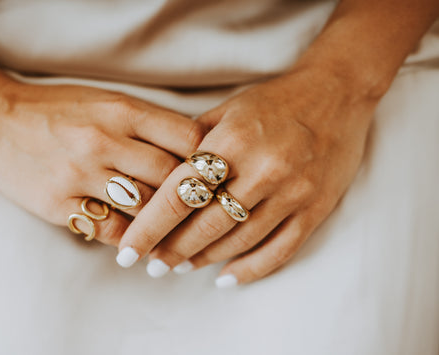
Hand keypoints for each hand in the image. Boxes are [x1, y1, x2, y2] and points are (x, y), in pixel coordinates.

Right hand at [0, 80, 204, 245]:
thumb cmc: (59, 108)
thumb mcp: (107, 101)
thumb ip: (148, 123)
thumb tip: (193, 150)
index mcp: (123, 110)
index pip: (188, 138)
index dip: (208, 160)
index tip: (215, 176)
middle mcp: (104, 140)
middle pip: (171, 177)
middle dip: (192, 198)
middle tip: (205, 213)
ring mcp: (80, 173)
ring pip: (144, 208)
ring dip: (166, 224)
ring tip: (180, 235)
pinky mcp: (59, 203)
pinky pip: (110, 230)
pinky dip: (133, 239)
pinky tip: (143, 243)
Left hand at [116, 65, 376, 283]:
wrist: (337, 93)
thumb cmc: (274, 102)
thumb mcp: (226, 110)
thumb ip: (191, 143)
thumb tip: (156, 180)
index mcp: (233, 141)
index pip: (178, 194)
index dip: (149, 227)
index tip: (128, 251)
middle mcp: (263, 169)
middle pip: (205, 225)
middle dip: (172, 251)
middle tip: (152, 265)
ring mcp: (292, 192)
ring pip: (238, 241)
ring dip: (204, 259)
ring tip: (181, 267)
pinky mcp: (315, 208)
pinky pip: (280, 250)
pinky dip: (251, 269)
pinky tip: (226, 278)